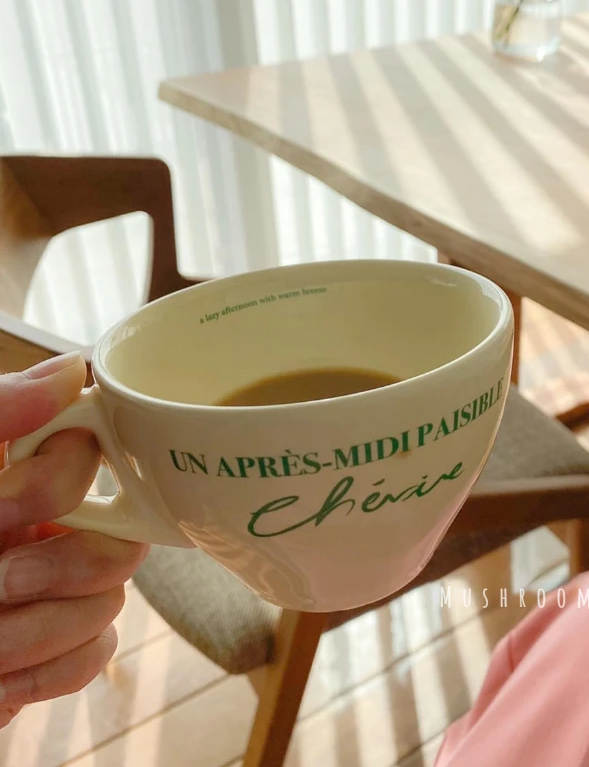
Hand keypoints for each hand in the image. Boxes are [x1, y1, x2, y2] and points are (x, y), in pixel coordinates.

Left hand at [0, 353, 147, 726]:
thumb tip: (70, 371)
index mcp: (16, 475)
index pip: (94, 456)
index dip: (59, 484)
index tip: (1, 503)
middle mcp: (44, 527)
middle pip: (124, 538)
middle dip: (58, 568)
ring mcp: (51, 590)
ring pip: (111, 601)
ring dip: (39, 631)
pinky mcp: (50, 649)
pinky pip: (95, 655)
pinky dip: (47, 671)